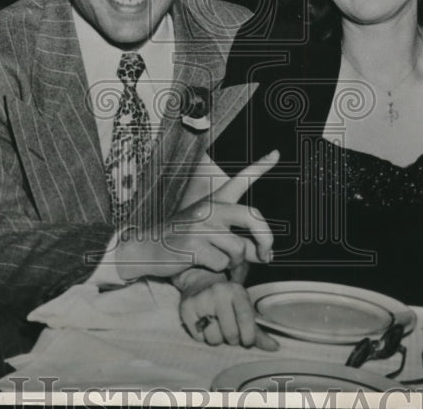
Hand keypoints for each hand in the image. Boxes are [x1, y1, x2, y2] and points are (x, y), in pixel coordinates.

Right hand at [115, 150, 278, 280]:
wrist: (145, 249)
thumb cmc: (183, 243)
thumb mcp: (212, 237)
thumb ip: (240, 243)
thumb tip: (266, 255)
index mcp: (215, 201)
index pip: (242, 179)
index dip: (261, 166)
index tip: (276, 153)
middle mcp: (210, 208)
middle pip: (251, 216)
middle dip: (266, 238)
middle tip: (268, 255)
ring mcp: (201, 224)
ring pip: (238, 249)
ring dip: (234, 264)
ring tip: (217, 261)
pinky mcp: (193, 243)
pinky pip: (221, 263)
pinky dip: (216, 270)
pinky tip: (199, 262)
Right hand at [178, 263, 278, 350]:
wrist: (200, 282)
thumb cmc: (228, 301)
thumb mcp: (244, 309)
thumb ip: (258, 331)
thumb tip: (275, 348)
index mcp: (237, 291)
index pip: (246, 320)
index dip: (248, 337)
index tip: (247, 340)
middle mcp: (219, 291)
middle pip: (230, 333)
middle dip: (232, 339)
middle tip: (230, 332)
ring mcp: (201, 299)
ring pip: (213, 338)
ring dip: (217, 339)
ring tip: (216, 327)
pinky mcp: (186, 308)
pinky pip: (198, 337)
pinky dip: (202, 337)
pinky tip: (204, 324)